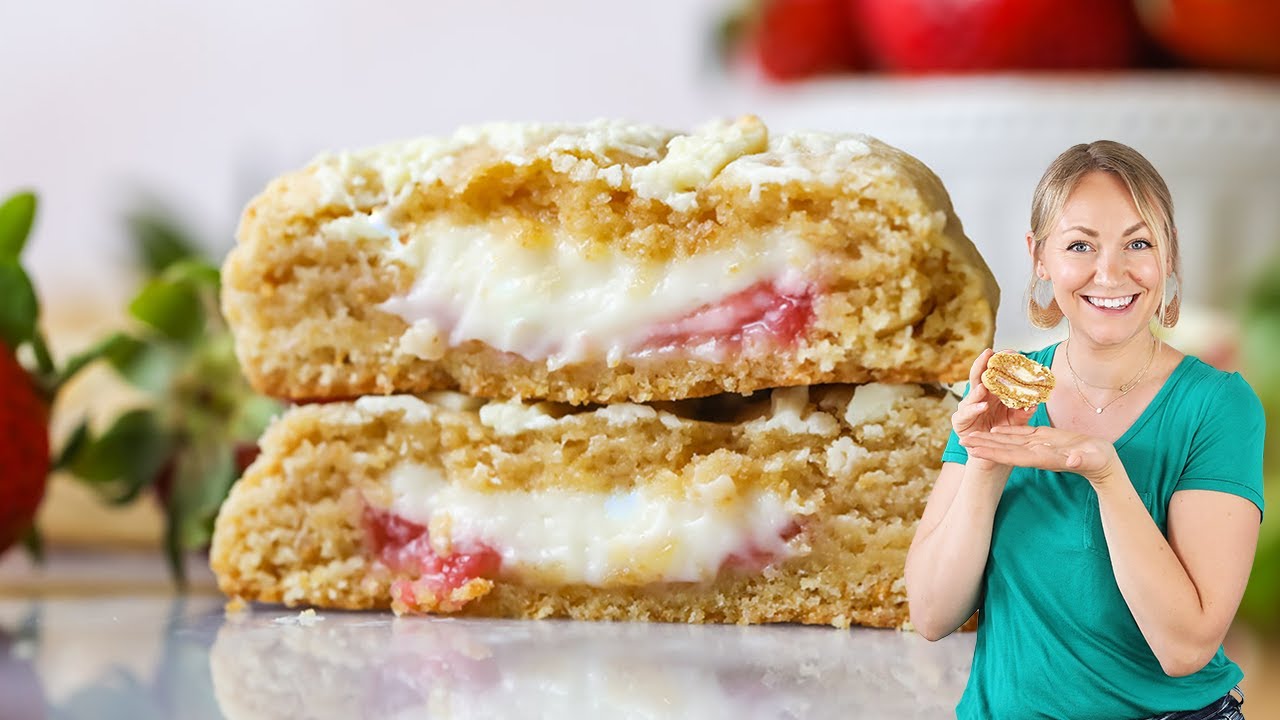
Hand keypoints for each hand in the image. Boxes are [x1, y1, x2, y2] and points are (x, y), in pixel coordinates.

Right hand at [952, 349, 1035, 470]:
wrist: (990, 454)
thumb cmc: (1003, 433)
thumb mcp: (1017, 421)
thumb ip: (1024, 411)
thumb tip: (1034, 402)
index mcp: (992, 392)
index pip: (996, 372)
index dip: (1002, 362)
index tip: (1012, 352)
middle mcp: (978, 396)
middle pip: (979, 375)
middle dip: (983, 363)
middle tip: (989, 353)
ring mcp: (968, 407)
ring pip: (971, 393)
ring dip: (978, 387)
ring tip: (985, 384)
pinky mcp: (960, 421)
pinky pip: (966, 413)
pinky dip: (974, 408)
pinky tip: (982, 406)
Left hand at [958, 425, 1120, 483]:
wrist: (1105, 464)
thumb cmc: (1100, 462)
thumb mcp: (1092, 459)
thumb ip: (1082, 460)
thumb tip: (1074, 459)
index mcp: (1042, 457)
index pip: (1012, 455)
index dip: (992, 452)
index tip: (973, 450)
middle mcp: (1034, 453)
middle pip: (1004, 448)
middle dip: (982, 445)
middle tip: (961, 440)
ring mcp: (1037, 446)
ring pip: (1008, 441)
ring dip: (989, 438)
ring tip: (970, 435)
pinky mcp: (1043, 439)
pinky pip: (1020, 434)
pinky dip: (1006, 431)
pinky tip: (992, 428)